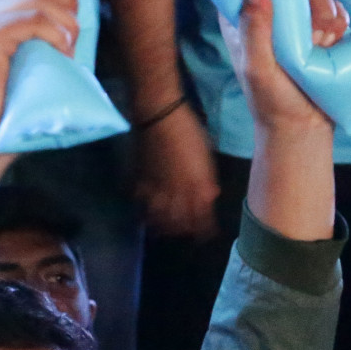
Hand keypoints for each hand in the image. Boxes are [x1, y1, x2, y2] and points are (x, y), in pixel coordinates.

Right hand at [134, 102, 223, 239]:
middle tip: (187, 235)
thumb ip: (207, 180)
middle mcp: (177, 194)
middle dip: (185, 231)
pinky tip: (146, 215)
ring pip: (159, 218)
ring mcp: (157, 189)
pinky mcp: (140, 180)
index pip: (202, 218)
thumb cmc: (189, 131)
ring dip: (164, 227)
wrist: (159, 114)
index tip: (208, 235)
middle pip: (180, 223)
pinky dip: (145, 212)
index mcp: (197, 188)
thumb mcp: (206, 157)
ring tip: (166, 232)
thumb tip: (210, 195)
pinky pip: (142, 203)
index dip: (205, 229)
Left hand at [219, 0, 346, 133]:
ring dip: (327, 13)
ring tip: (324, 42)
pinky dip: (340, 22)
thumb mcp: (257, 67)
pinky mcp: (321, 33)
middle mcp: (271, 16)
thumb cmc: (272, 102)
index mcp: (244, 18)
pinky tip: (333, 43)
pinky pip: (336, 11)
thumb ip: (255, 29)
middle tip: (314, 28)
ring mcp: (298, 23)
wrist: (303, 128)